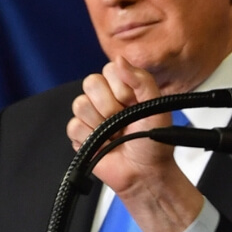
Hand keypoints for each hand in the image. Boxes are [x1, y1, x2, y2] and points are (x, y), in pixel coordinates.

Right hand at [66, 56, 203, 231]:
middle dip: (110, 106)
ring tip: (115, 134)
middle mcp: (104, 99)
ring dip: (101, 123)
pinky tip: (104, 144)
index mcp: (123, 88)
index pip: (108, 69)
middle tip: (123, 121)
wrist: (146, 173)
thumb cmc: (154, 141)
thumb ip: (141, 79)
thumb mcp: (157, 106)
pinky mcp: (80, 135)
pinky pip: (74, 126)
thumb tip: (120, 59)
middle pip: (90, 84)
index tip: (133, 103)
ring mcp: (91, 116)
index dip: (121, 87)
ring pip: (80, 104)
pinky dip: (91, 138)